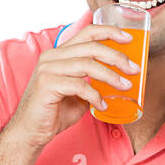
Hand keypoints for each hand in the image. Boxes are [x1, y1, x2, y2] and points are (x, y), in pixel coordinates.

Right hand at [9, 23, 139, 149]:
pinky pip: (79, 85)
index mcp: (59, 54)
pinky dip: (95, 96)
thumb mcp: (77, 92)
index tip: (129, 39)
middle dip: (117, 56)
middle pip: (91, 46)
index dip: (110, 32)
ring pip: (87, 64)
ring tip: (125, 87)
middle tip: (134, 69)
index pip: (86, 32)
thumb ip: (92, 81)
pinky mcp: (47, 85)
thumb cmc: (53, 112)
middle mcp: (52, 57)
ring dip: (111, 76)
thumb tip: (118, 79)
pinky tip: (102, 106)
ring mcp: (48, 69)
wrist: (30, 132)